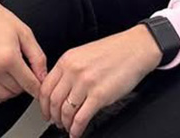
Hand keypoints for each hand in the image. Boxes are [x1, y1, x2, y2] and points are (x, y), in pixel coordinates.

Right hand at [0, 0, 47, 105]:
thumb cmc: (0, 19)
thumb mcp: (25, 33)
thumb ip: (37, 57)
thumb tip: (43, 78)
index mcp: (9, 57)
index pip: (29, 84)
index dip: (38, 88)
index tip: (40, 88)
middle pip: (16, 90)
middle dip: (24, 85)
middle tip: (24, 74)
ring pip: (2, 95)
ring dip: (11, 91)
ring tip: (12, 78)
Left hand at [39, 25, 161, 137]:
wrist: (136, 49)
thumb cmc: (114, 51)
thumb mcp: (84, 54)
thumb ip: (69, 69)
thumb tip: (59, 89)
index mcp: (67, 60)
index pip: (45, 87)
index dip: (43, 104)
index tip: (45, 111)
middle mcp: (73, 71)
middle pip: (53, 101)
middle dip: (53, 116)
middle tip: (55, 122)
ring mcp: (86, 84)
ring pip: (66, 111)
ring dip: (64, 123)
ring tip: (67, 127)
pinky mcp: (100, 96)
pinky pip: (81, 118)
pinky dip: (76, 129)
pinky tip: (76, 132)